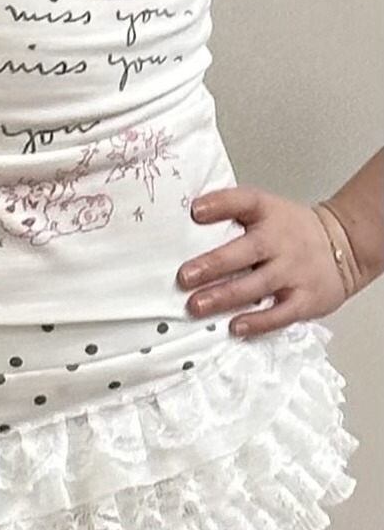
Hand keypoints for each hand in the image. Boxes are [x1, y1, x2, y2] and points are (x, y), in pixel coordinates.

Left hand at [177, 186, 348, 336]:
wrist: (345, 245)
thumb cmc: (292, 232)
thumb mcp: (267, 213)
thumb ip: (232, 216)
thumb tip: (186, 220)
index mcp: (269, 215)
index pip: (246, 202)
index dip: (221, 204)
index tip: (195, 210)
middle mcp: (281, 242)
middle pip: (246, 251)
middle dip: (213, 264)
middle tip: (185, 276)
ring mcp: (294, 271)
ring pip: (257, 284)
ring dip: (225, 296)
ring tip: (197, 305)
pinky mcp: (305, 299)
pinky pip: (280, 313)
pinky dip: (258, 321)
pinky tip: (235, 326)